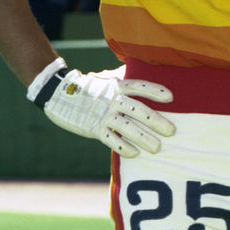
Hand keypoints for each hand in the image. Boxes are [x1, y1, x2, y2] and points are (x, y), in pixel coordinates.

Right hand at [28, 59, 174, 157]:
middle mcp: (112, 99)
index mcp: (117, 86)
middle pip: (138, 110)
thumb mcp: (104, 80)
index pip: (139, 86)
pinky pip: (111, 140)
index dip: (155, 91)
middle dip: (156, 121)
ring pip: (128, 127)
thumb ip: (121, 80)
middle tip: (172, 131)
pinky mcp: (94, 128)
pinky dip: (124, 148)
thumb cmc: (87, 88)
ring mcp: (103, 114)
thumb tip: (137, 75)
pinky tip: (135, 154)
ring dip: (144, 138)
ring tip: (157, 148)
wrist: (58, 93)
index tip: (170, 98)